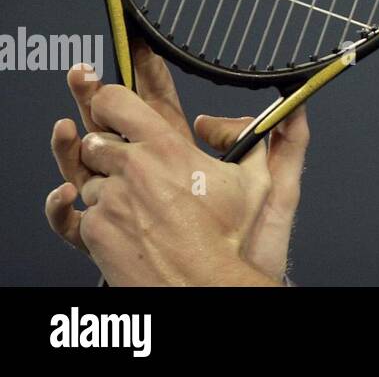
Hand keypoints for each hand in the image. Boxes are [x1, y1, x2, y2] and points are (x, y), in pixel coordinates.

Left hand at [45, 41, 308, 284]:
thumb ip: (266, 137)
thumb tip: (285, 109)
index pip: (116, 102)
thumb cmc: (228, 239)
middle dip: (109, 146)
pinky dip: (102, 214)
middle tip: (132, 160)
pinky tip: (129, 223)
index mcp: (164, 149)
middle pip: (94, 139)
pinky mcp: (94, 231)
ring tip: (139, 201)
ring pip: (90, 177)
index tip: (117, 106)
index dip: (112, 101)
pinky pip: (85, 212)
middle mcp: (130, 169)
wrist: (202, 285)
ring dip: (108, 183)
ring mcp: (108, 201)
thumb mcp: (258, 181)